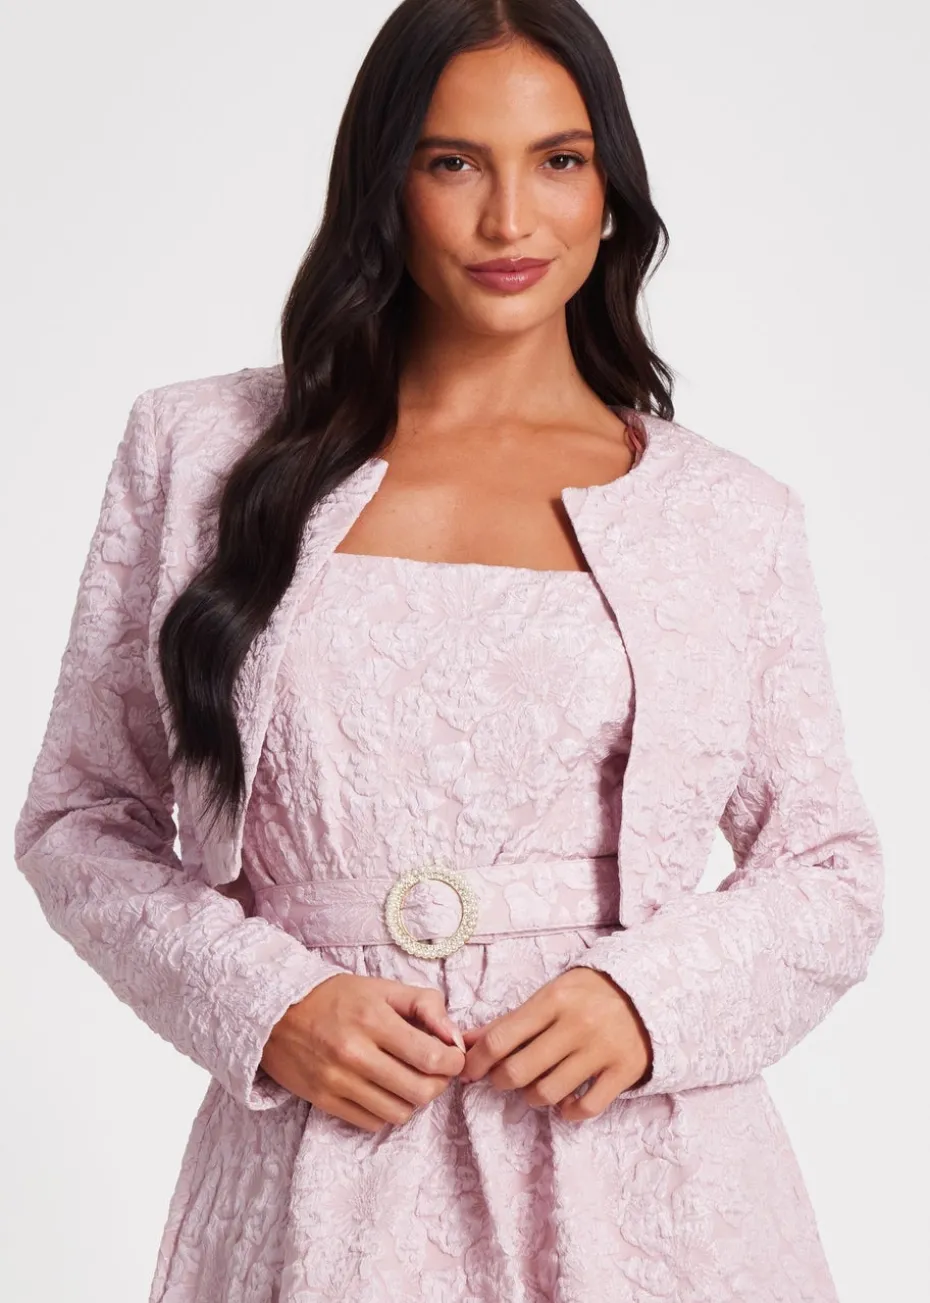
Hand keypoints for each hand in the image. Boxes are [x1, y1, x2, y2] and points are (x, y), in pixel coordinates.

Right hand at [260, 974, 465, 1132]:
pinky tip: (384, 1090)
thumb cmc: (335, 997)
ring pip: (399, 1112)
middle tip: (436, 1070)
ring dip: (413, 1099)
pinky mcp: (324, 1101)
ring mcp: (338, 1082)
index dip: (453, 1062)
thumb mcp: (382, 988)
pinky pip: (372, 1122)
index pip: (431, 1057)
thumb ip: (425, 1005)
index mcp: (373, 1020)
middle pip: (420, 1091)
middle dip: (439, 1083)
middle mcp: (355, 1055)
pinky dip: (387, 1110)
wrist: (276, 1013)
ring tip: (409, 1079)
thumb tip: (454, 1037)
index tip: (453, 1056)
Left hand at [458, 967, 652, 1119]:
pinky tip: (563, 1102)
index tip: (469, 1071)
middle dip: (500, 1080)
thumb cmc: (587, 993)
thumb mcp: (549, 995)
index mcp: (553, 999)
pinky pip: (585, 1107)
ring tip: (533, 1088)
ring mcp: (601, 1050)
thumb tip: (465, 1041)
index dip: (478, 1060)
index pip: (502, 1038)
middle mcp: (576, 1025)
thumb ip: (510, 1020)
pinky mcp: (624, 1072)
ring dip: (531, 1097)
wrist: (648, 992)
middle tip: (501, 1078)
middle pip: (519, 1071)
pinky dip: (567, 1112)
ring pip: (548, 1093)